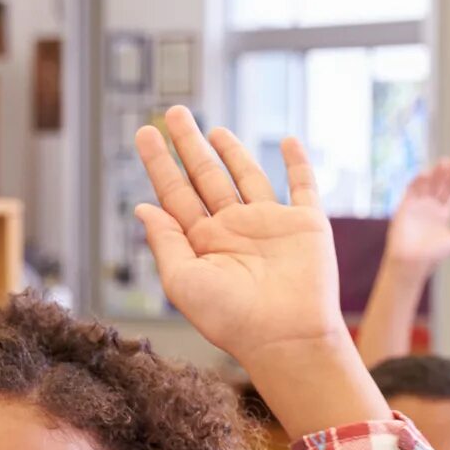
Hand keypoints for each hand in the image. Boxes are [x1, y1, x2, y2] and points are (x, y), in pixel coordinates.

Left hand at [133, 107, 377, 434]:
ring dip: (232, 152)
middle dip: (189, 145)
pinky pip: (303, 187)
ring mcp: (271, 226)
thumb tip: (143, 208)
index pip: (176, 193)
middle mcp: (235, 230)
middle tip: (174, 113)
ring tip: (213, 129)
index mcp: (204, 243)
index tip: (145, 133)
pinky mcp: (306, 226)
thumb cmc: (232, 320)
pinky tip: (288, 142)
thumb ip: (164, 242)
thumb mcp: (182, 281)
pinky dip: (298, 164)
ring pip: (247, 177)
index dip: (159, 163)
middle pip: (206, 177)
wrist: (288, 337)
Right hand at [384, 155, 449, 268]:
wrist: (412, 263)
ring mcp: (418, 205)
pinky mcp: (405, 207)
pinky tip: (426, 173)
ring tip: (445, 161)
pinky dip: (418, 181)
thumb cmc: (433, 256)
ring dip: (436, 173)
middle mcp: (430, 206)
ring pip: (428, 184)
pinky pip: (412, 191)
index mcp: (442, 213)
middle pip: (441, 183)